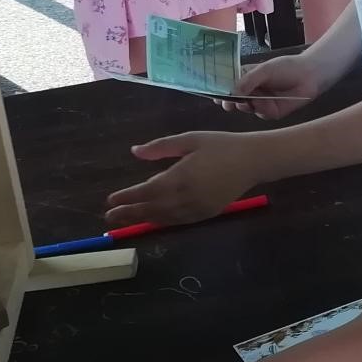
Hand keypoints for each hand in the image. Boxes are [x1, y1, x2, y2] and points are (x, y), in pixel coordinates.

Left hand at [105, 130, 260, 226]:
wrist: (253, 161)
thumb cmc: (221, 145)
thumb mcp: (189, 139)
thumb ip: (161, 147)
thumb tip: (135, 151)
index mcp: (180, 176)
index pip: (146, 191)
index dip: (127, 197)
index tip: (110, 199)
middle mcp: (186, 197)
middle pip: (151, 209)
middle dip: (129, 213)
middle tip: (109, 217)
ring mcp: (197, 209)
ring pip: (163, 218)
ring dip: (142, 219)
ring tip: (124, 221)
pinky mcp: (206, 214)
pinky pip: (178, 221)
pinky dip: (162, 222)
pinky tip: (151, 220)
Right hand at [224, 54, 323, 119]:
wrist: (309, 76)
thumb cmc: (286, 67)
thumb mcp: (264, 70)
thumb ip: (247, 80)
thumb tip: (232, 91)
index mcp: (247, 78)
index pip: (229, 85)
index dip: (221, 90)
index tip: (214, 94)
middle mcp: (252, 91)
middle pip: (234, 99)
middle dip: (229, 102)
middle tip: (227, 103)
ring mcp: (261, 102)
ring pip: (246, 108)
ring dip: (245, 105)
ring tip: (246, 101)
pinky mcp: (271, 112)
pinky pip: (261, 113)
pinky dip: (261, 109)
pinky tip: (266, 103)